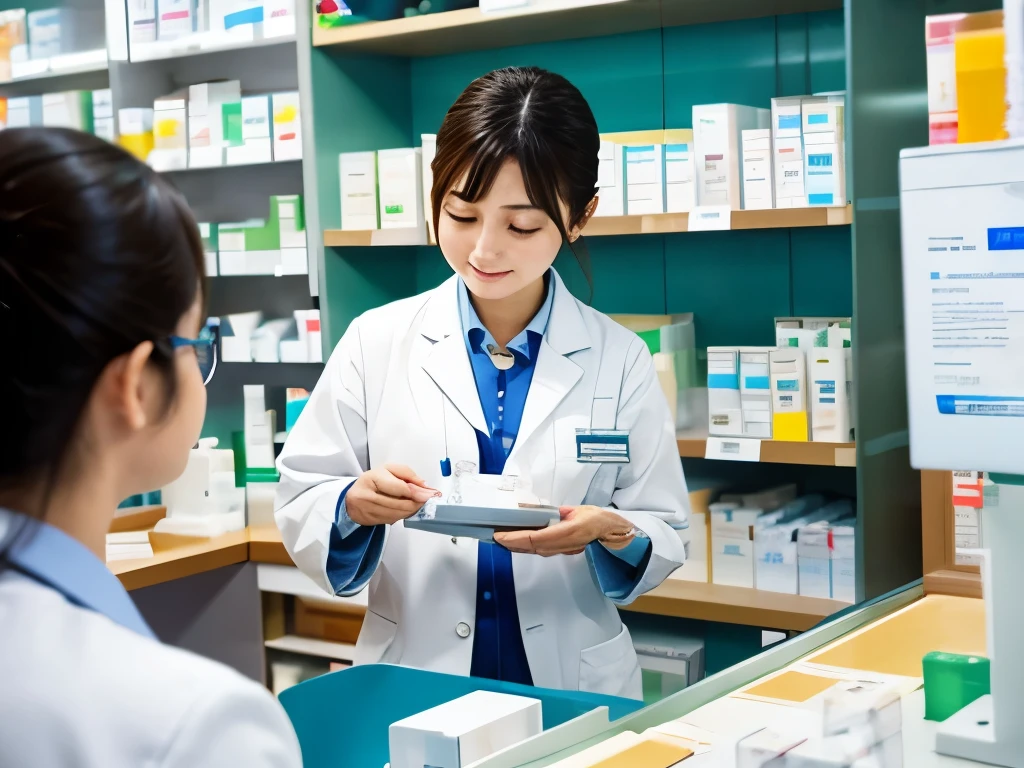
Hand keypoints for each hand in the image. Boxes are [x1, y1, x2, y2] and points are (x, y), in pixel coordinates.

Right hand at [345, 464, 439, 526]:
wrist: (352, 496)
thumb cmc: (374, 480)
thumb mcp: (389, 470)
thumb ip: (407, 474)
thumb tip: (423, 486)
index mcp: (371, 478)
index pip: (398, 487)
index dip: (416, 492)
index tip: (429, 494)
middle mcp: (366, 495)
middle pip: (399, 504)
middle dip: (416, 503)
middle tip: (427, 501)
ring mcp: (366, 510)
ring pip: (396, 514)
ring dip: (411, 511)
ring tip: (417, 505)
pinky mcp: (368, 521)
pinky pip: (391, 520)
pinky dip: (401, 515)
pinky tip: (405, 510)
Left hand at [494, 506, 636, 556]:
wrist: (611, 531)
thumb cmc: (596, 518)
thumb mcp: (577, 510)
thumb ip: (558, 512)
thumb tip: (538, 511)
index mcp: (568, 531)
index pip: (536, 537)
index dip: (516, 537)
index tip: (502, 534)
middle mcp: (564, 544)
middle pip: (532, 547)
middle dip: (512, 543)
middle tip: (496, 537)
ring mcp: (564, 549)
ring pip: (535, 551)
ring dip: (518, 547)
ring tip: (502, 540)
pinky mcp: (563, 550)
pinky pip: (541, 550)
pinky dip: (527, 547)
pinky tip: (518, 543)